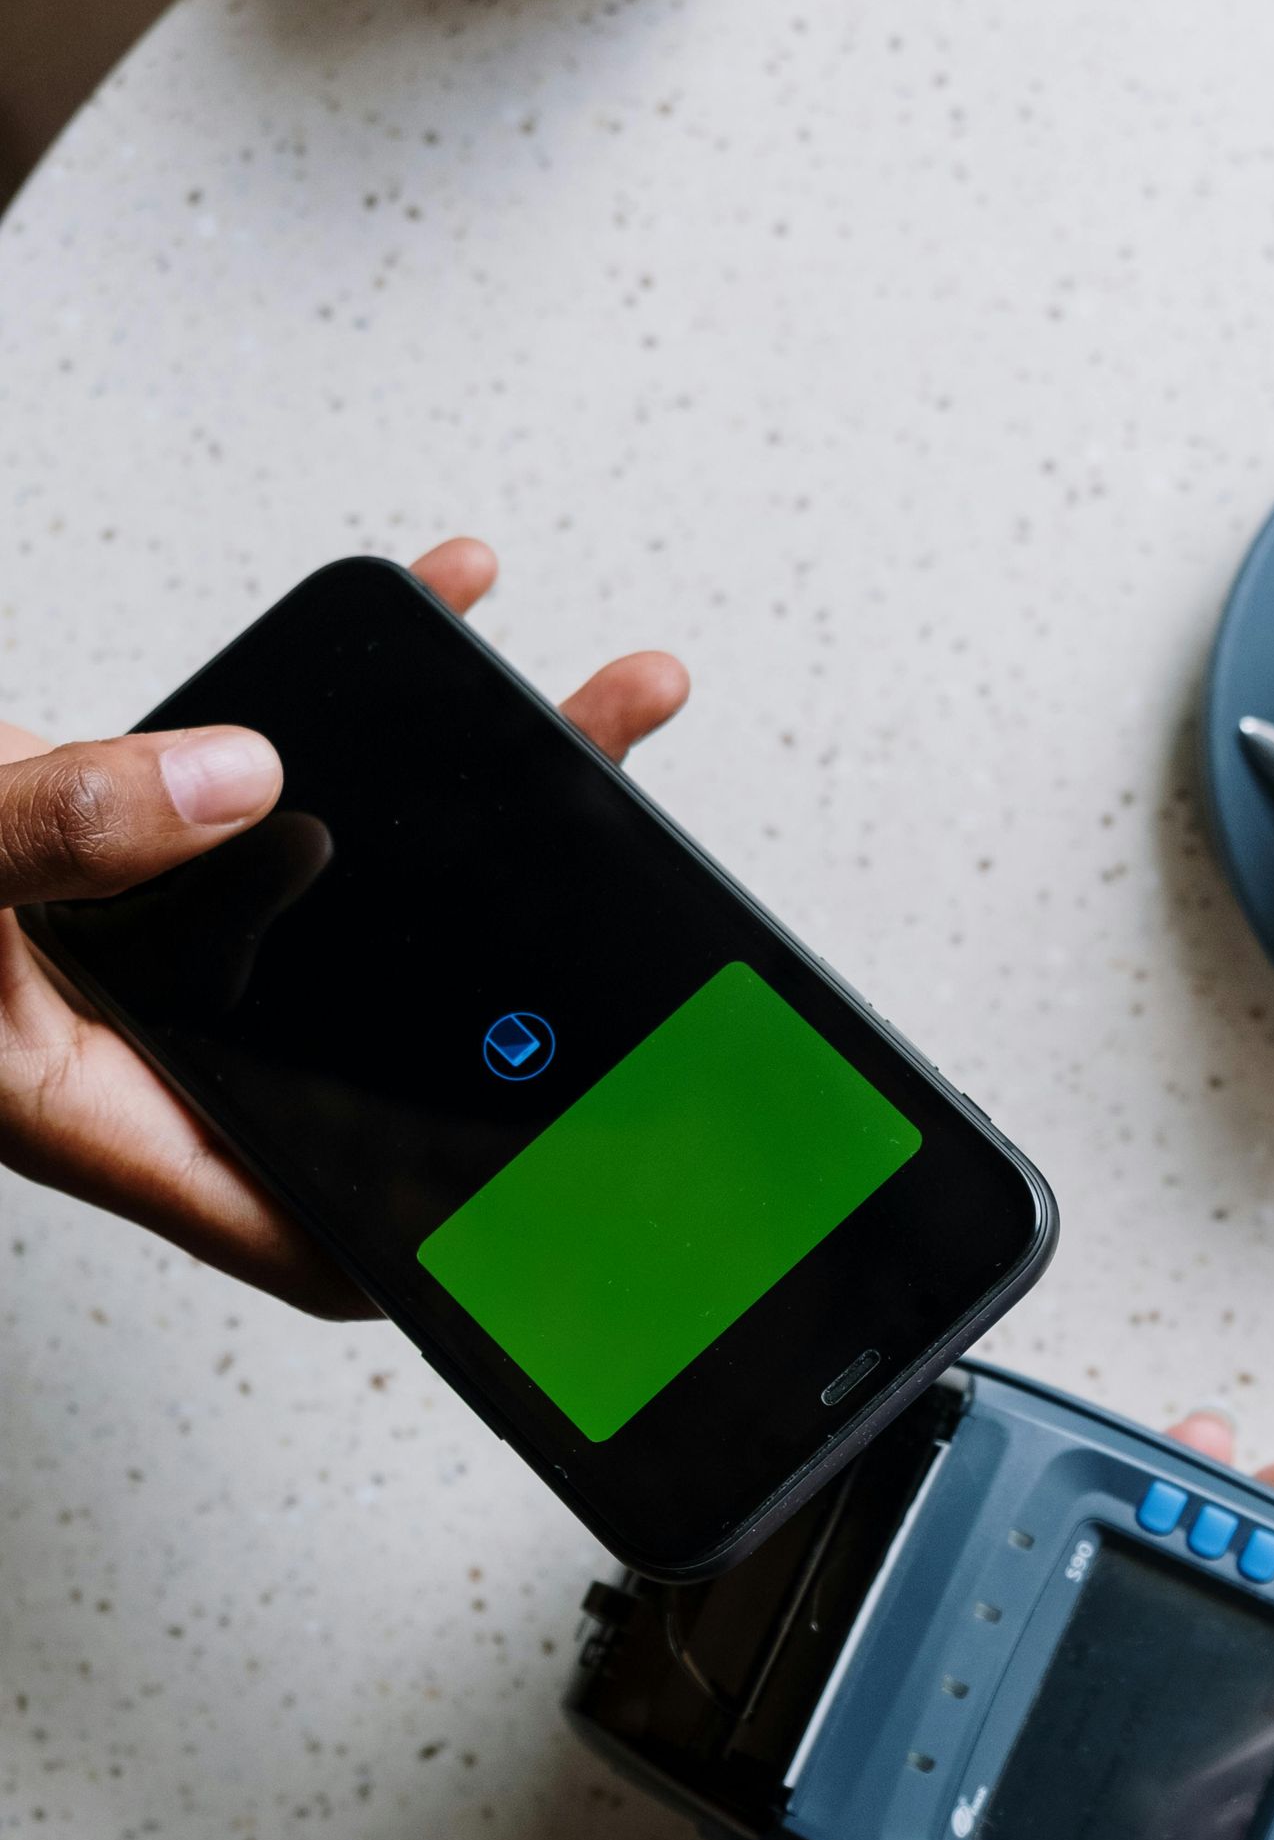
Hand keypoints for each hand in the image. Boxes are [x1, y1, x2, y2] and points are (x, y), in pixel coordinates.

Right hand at [0, 537, 688, 1314]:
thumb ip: (66, 832)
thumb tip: (234, 784)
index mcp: (108, 1106)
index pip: (302, 1222)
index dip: (427, 1238)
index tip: (559, 1201)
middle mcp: (156, 1037)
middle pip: (382, 1039)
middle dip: (523, 972)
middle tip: (640, 887)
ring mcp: (159, 943)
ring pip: (360, 896)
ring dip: (484, 802)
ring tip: (597, 708)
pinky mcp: (144, 845)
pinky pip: (286, 781)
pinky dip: (367, 700)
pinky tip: (446, 601)